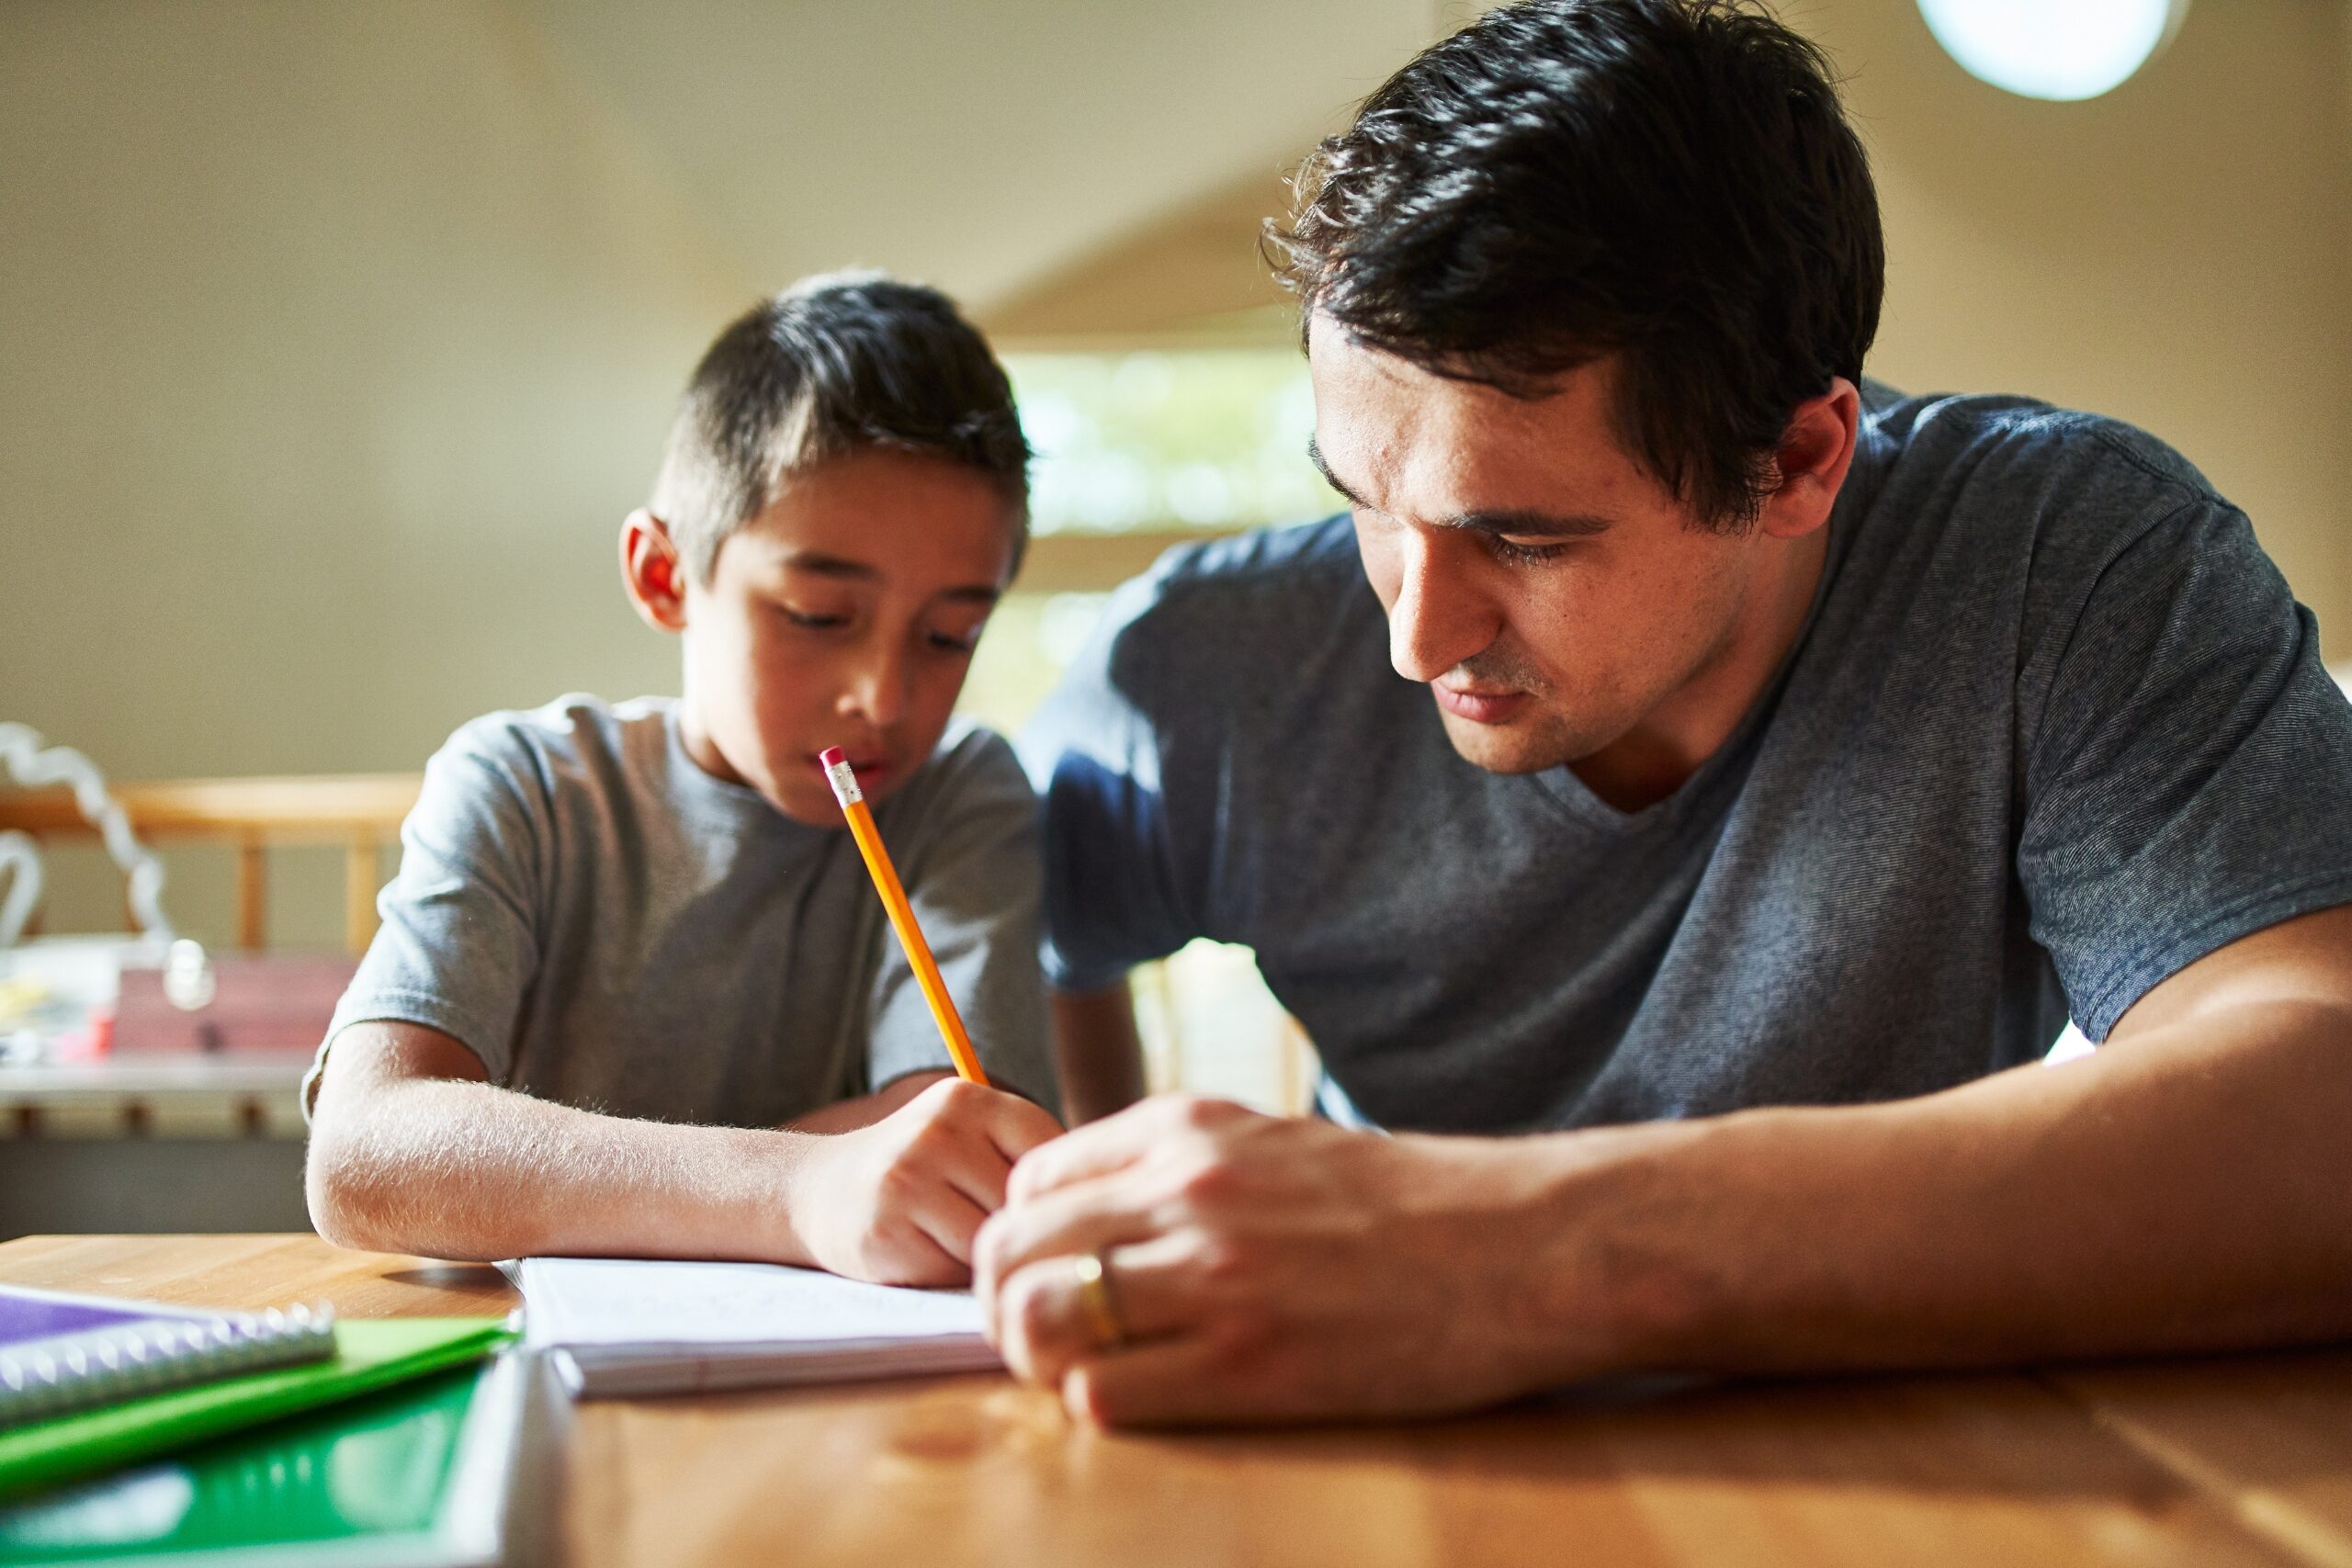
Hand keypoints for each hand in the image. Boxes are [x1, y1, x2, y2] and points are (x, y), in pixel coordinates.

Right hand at [788, 1078, 1062, 1285]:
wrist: (820, 1190)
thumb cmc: (919, 1170)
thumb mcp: (966, 1134)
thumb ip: (1023, 1153)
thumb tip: (1102, 1200)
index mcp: (968, 1098)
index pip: (1048, 1153)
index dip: (1046, 1193)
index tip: (1028, 1205)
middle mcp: (937, 1131)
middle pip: (1021, 1203)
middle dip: (1013, 1228)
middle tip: (987, 1230)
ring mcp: (908, 1181)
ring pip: (991, 1241)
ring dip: (985, 1257)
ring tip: (954, 1239)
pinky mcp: (886, 1232)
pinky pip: (955, 1272)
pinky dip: (951, 1276)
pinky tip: (926, 1255)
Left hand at [973, 1094, 1594, 1426]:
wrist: (1519, 1246)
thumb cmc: (1406, 1204)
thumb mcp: (1274, 1143)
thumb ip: (1180, 1164)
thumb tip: (1096, 1214)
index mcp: (1187, 1129)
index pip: (1032, 1179)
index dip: (1024, 1236)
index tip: (1050, 1271)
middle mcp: (1184, 1190)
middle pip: (1012, 1249)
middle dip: (1006, 1302)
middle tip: (1041, 1339)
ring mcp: (1214, 1276)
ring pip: (1040, 1321)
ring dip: (1041, 1360)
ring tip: (1082, 1373)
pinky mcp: (1249, 1364)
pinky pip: (1106, 1397)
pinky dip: (1101, 1406)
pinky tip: (1144, 1399)